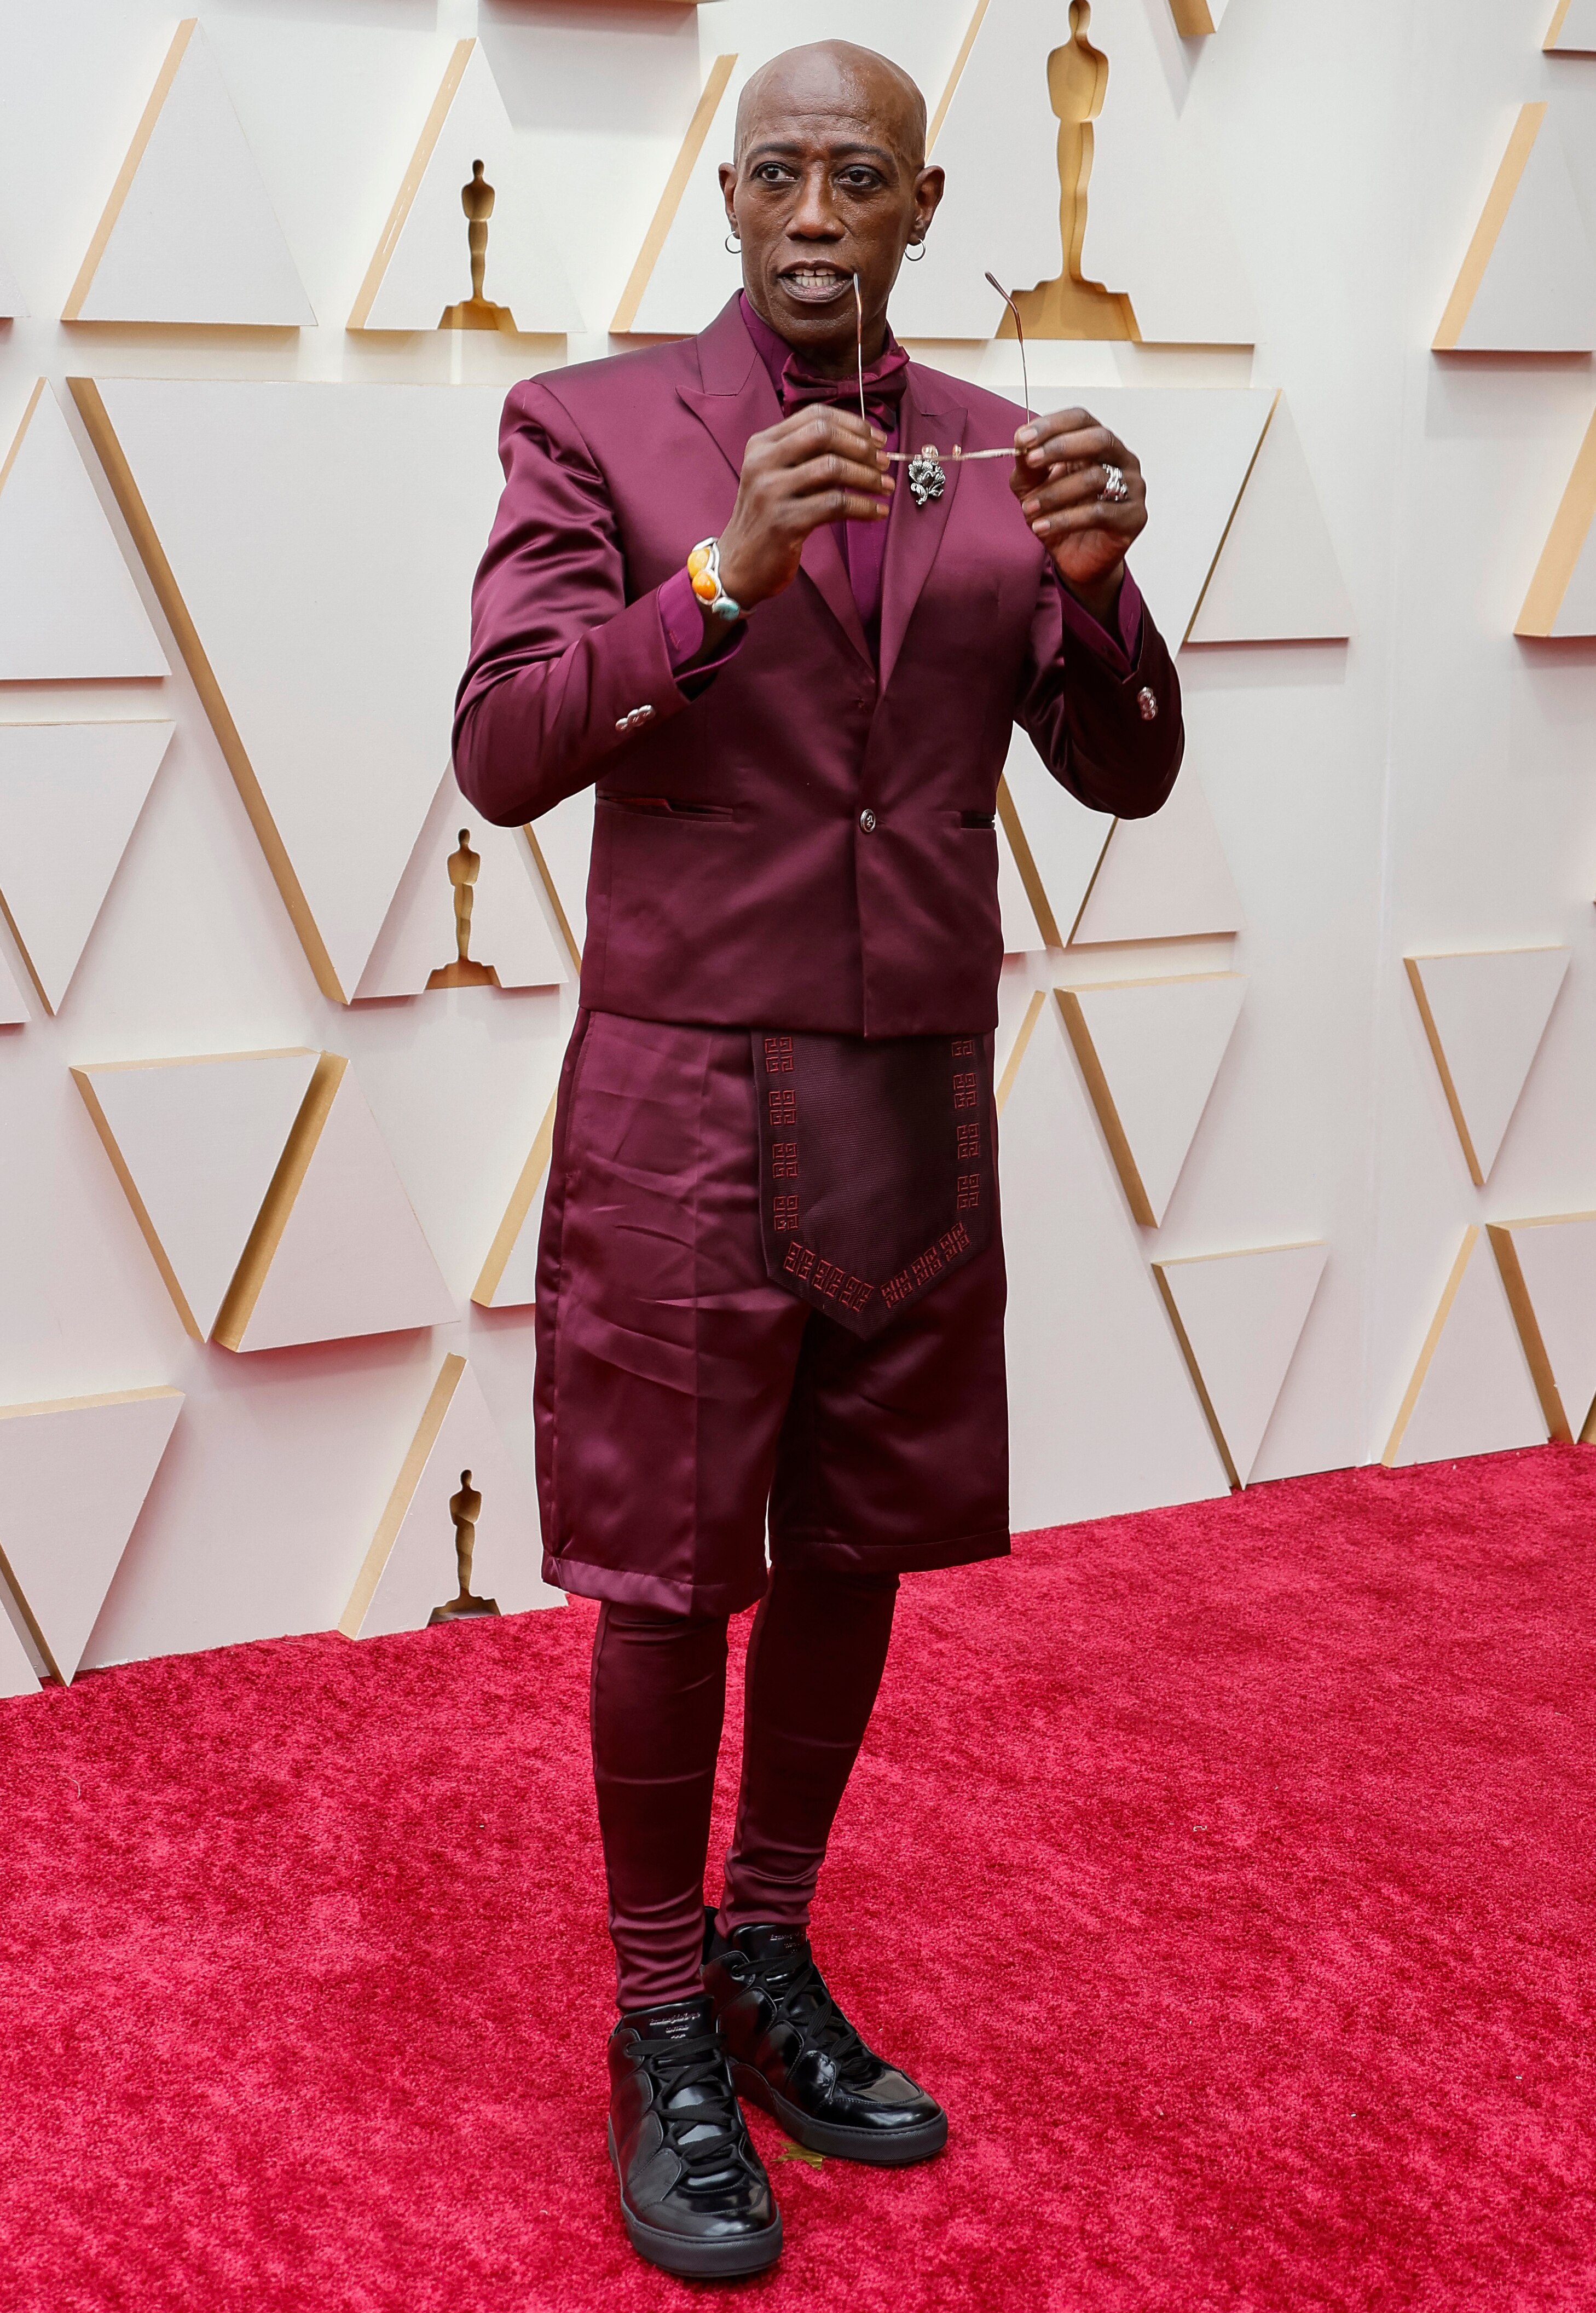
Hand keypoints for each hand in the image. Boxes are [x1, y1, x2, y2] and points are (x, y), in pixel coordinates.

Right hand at [714, 407, 892, 614]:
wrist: (737, 566)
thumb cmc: (765, 521)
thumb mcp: (776, 478)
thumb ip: (805, 458)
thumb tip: (860, 445)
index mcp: (762, 444)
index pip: (814, 416)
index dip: (852, 424)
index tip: (877, 439)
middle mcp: (763, 461)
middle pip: (824, 434)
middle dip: (862, 447)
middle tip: (884, 463)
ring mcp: (771, 491)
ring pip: (832, 468)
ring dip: (868, 477)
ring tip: (886, 488)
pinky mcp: (784, 522)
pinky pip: (835, 505)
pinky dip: (863, 507)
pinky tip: (877, 512)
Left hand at [1010, 409, 1146, 621]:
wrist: (1077, 558)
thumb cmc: (1061, 515)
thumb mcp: (1033, 488)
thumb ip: (1028, 466)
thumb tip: (1020, 444)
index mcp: (1098, 444)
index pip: (1081, 419)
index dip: (1052, 425)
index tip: (1023, 438)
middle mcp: (1121, 459)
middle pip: (1099, 439)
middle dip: (1060, 447)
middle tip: (1031, 460)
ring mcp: (1132, 488)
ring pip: (1096, 478)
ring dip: (1055, 493)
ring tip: (1028, 509)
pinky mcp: (1133, 517)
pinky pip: (1098, 513)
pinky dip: (1065, 520)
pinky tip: (1041, 527)